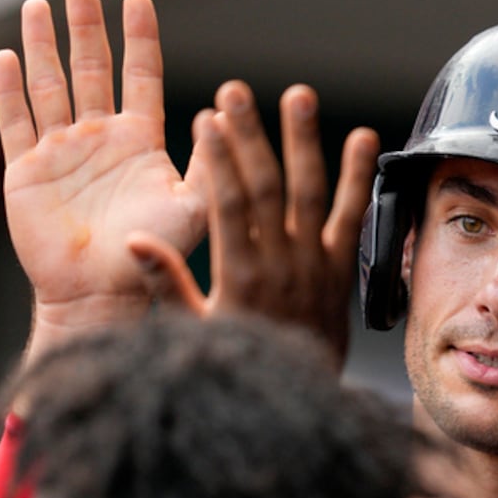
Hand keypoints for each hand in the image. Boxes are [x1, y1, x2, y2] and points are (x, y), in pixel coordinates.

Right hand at [0, 0, 205, 356]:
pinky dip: (9, 90)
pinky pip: (16, 121)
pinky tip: (8, 56)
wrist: (102, 293)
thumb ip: (209, 163)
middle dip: (86, 27)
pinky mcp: (27, 171)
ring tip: (39, 4)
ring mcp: (61, 151)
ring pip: (50, 84)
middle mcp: (99, 139)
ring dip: (44, 45)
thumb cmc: (153, 255)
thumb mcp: (193, 207)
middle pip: (91, 68)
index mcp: (140, 141)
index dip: (138, 37)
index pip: (140, 75)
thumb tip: (221, 113)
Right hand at [128, 81, 377, 364]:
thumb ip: (167, 283)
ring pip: (310, 194)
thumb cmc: (236, 364)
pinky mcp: (339, 271)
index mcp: (240, 276)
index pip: (229, 205)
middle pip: (267, 189)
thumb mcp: (193, 330)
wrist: (292, 406)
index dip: (220, 160)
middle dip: (251, 136)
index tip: (208, 118)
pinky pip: (352, 218)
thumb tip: (135, 241)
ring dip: (303, 141)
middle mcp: (281, 266)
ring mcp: (314, 266)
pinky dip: (358, 178)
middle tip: (237, 91)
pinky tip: (363, 138)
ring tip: (298, 96)